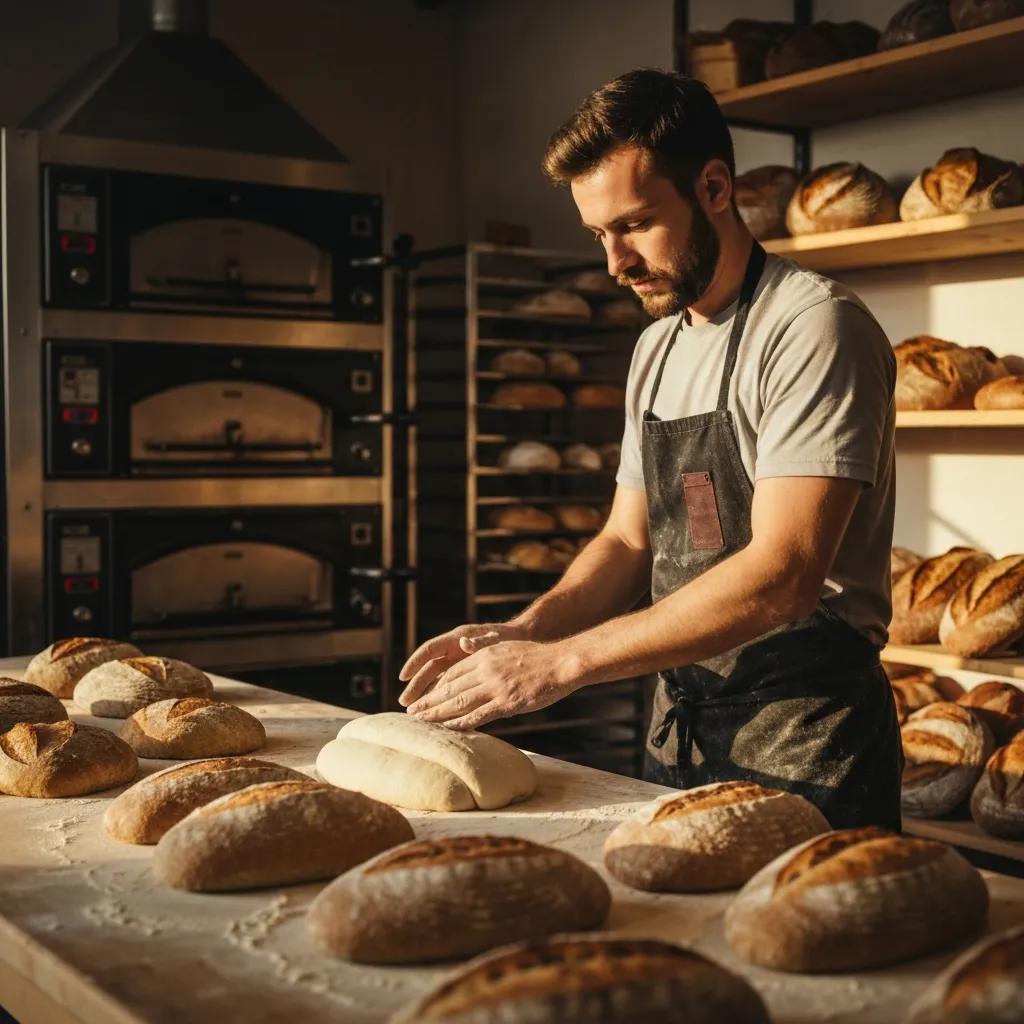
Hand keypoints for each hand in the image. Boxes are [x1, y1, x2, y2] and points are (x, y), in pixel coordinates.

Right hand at [397, 622, 526, 706]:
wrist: (521, 639)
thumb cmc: (507, 637)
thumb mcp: (495, 639)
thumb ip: (480, 642)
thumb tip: (465, 642)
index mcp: (457, 639)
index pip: (430, 650)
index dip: (415, 662)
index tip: (403, 676)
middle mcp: (453, 651)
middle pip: (430, 669)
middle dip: (417, 686)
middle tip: (405, 703)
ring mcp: (458, 662)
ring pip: (437, 680)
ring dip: (427, 695)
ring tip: (416, 713)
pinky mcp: (467, 673)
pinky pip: (450, 686)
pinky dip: (443, 698)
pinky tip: (437, 712)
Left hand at [405, 640, 581, 729]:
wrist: (562, 662)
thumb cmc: (538, 657)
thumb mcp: (507, 649)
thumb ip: (486, 655)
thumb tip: (467, 650)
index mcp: (485, 655)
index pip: (452, 672)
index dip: (434, 684)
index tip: (422, 694)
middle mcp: (486, 669)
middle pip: (450, 686)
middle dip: (429, 700)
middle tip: (411, 711)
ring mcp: (496, 686)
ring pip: (459, 701)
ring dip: (437, 713)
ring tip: (420, 721)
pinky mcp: (507, 702)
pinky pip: (478, 715)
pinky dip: (459, 723)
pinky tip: (447, 728)